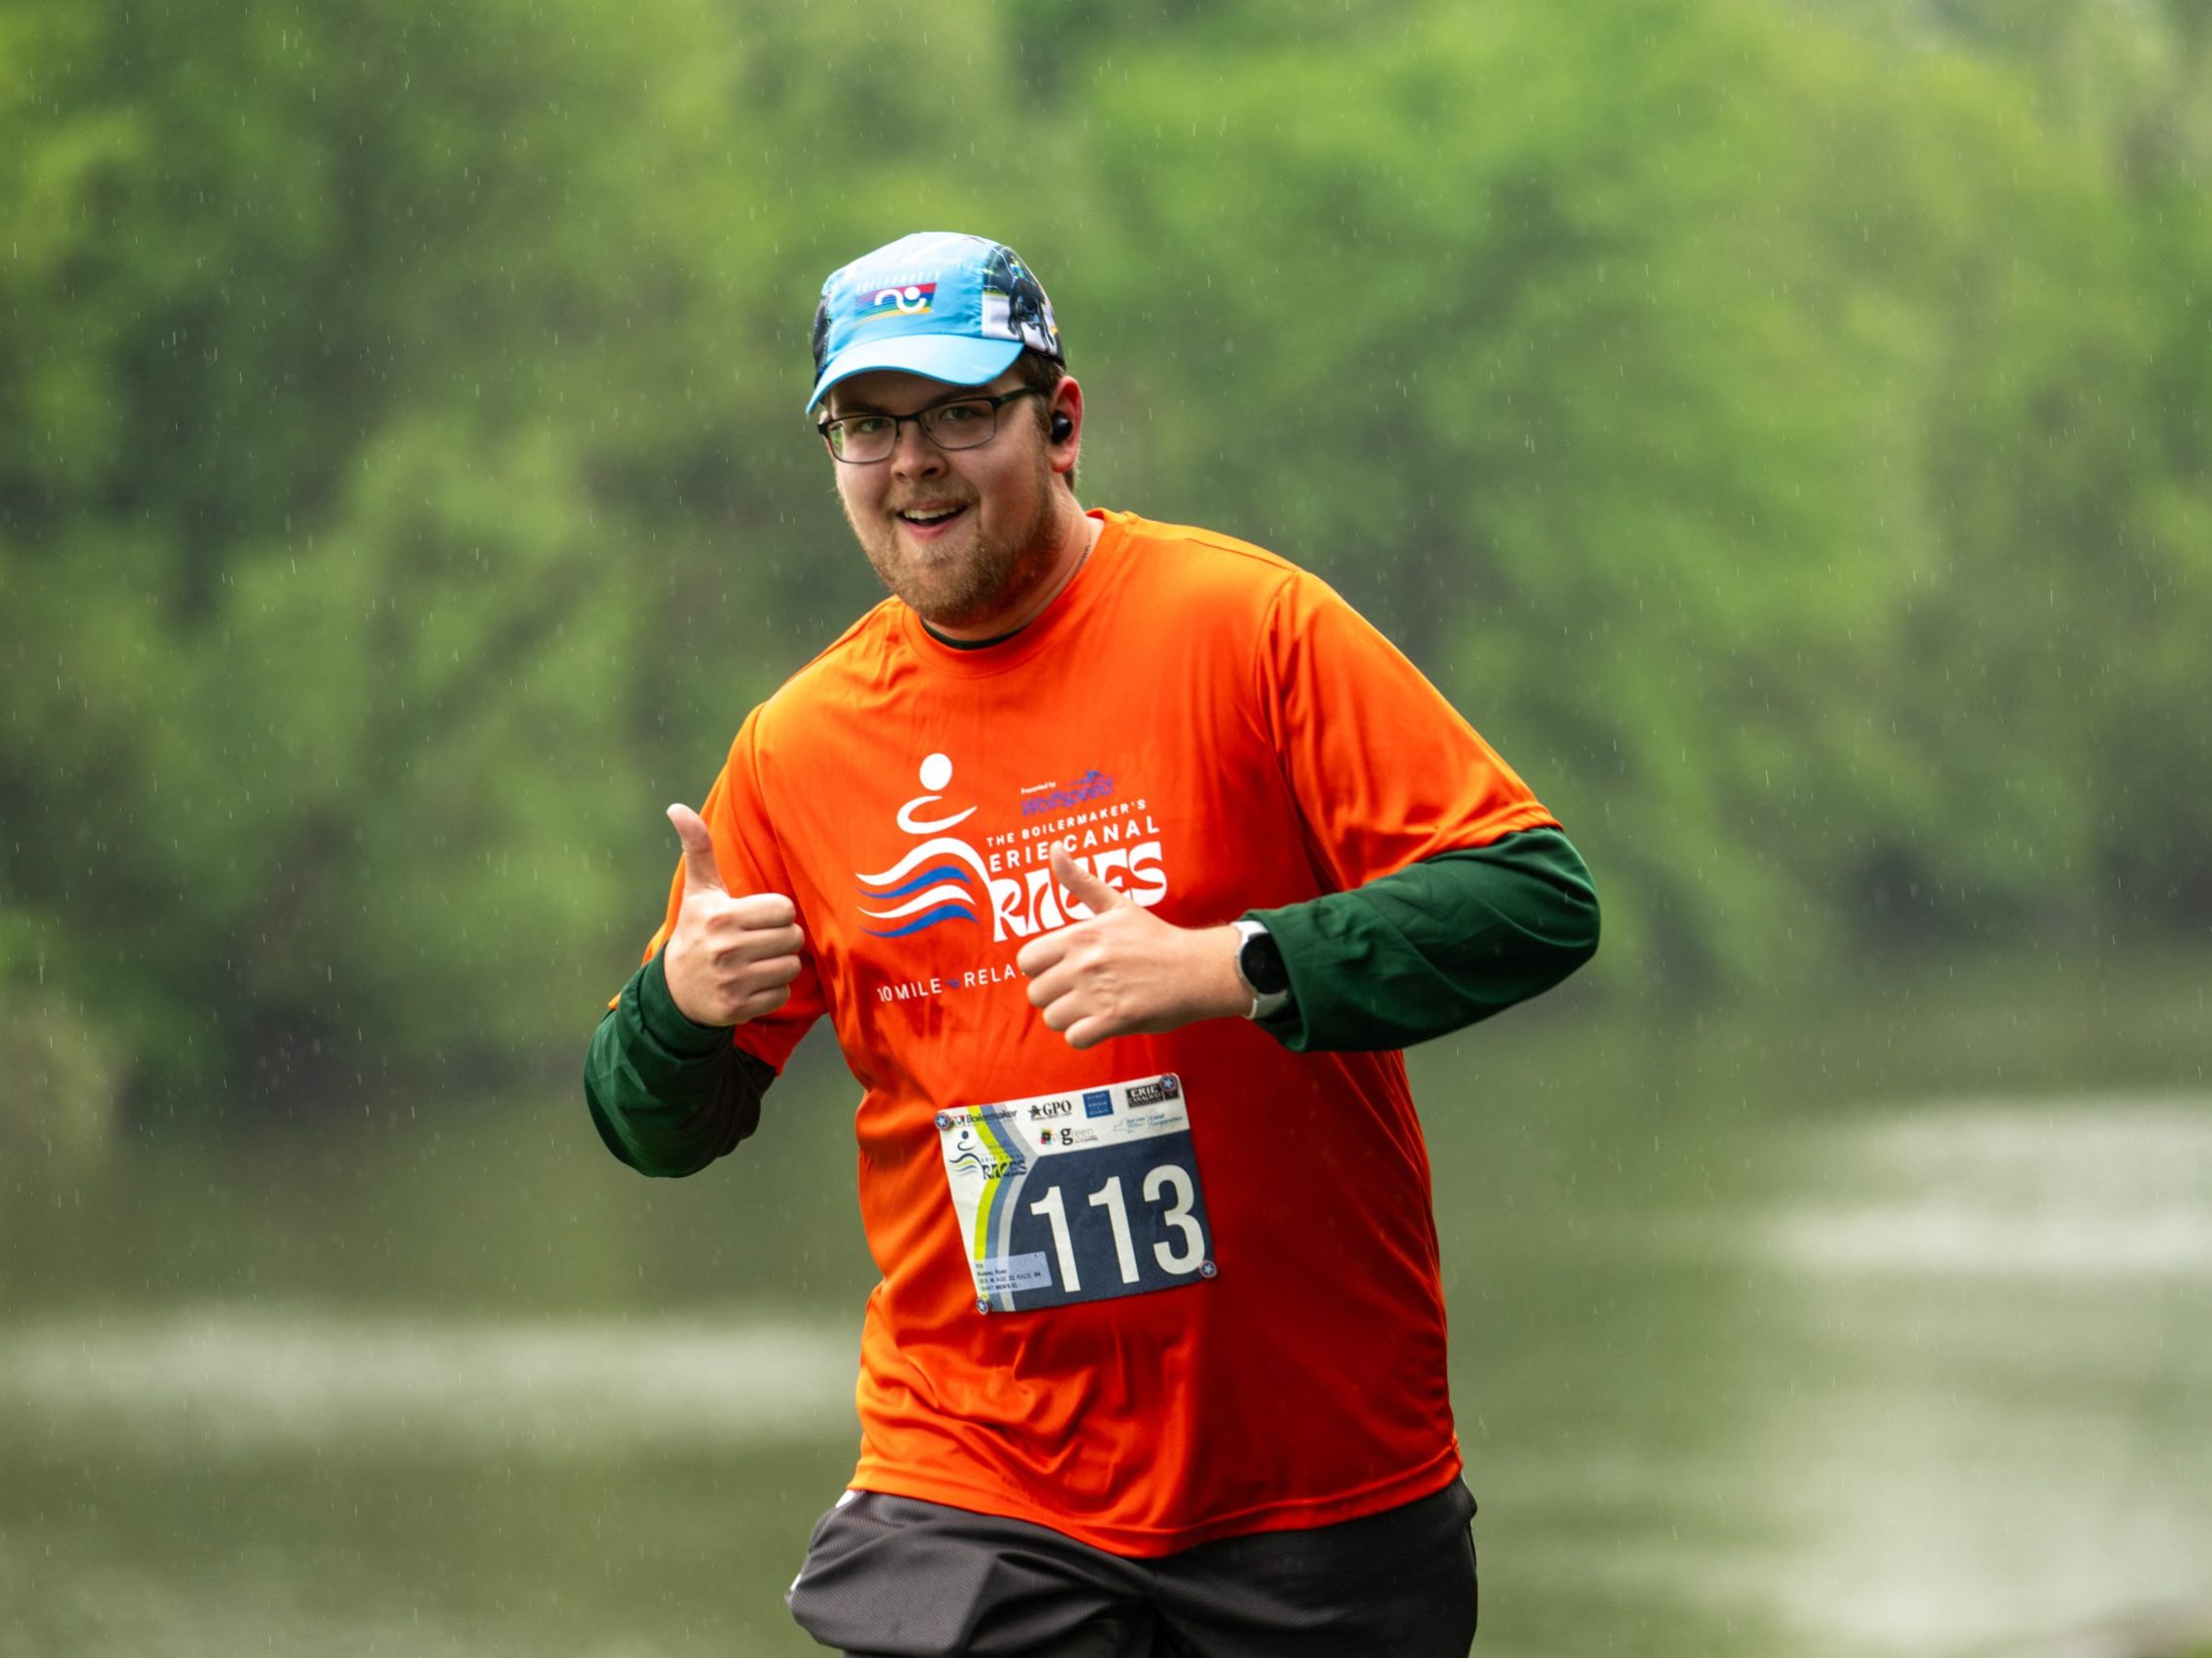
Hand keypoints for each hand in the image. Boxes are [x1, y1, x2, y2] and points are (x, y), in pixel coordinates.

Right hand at [659, 803, 804, 1026]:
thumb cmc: (697, 931)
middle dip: (782, 938)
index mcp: (721, 917)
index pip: (784, 909)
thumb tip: (676, 807)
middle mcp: (726, 949)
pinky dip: (773, 990)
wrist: (675, 991)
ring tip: (757, 961)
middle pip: (793, 937)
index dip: (776, 912)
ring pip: (791, 966)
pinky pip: (782, 994)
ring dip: (780, 964)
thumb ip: (698, 848)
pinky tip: (752, 984)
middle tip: (760, 940)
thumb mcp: (699, 891)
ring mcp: (732, 982)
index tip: (756, 917)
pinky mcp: (738, 1008)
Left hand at [1016, 844, 1245, 1049]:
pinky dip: (1085, 1035)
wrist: (1197, 968)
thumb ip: (1079, 880)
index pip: (1026, 960)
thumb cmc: (1156, 938)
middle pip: (1036, 994)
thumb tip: (1054, 848)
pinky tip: (1100, 1023)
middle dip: (1054, 996)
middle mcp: (1084, 963)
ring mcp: (1098, 993)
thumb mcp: (1117, 903)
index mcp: (1080, 935)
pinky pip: (1076, 1038)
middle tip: (1079, 991)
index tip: (1060, 969)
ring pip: (1053, 1018)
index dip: (1040, 968)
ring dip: (1069, 1017)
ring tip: (1091, 1007)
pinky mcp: (1114, 1020)